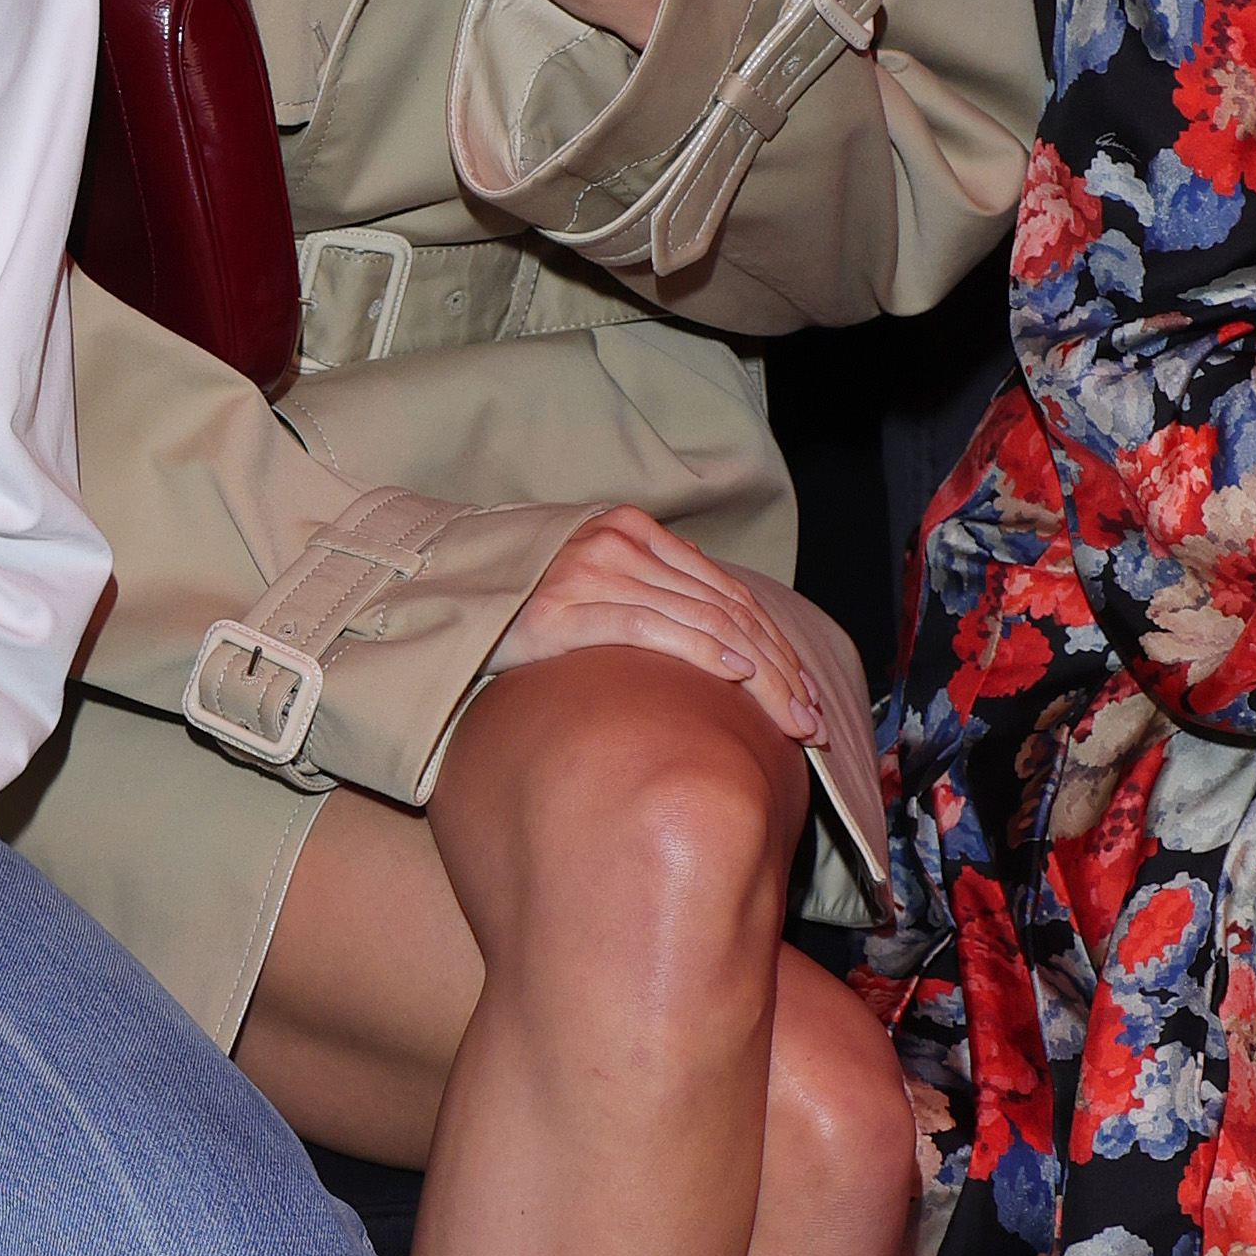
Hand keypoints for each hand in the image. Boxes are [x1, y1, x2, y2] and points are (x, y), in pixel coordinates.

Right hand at [491, 510, 826, 740]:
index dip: (776, 646)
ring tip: (791, 719)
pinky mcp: (565, 606)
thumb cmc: (523, 609)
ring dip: (759, 674)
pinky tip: (736, 676)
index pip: (727, 594)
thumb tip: (722, 644)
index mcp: (634, 532)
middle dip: (780, 672)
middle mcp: (619, 543)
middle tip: (812, 724)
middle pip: (726, 611)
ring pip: (701, 621)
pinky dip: (701, 650)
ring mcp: (593, 571)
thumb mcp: (594, 589)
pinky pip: (649, 628)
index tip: (808, 695)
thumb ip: (650, 599)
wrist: (444, 602)